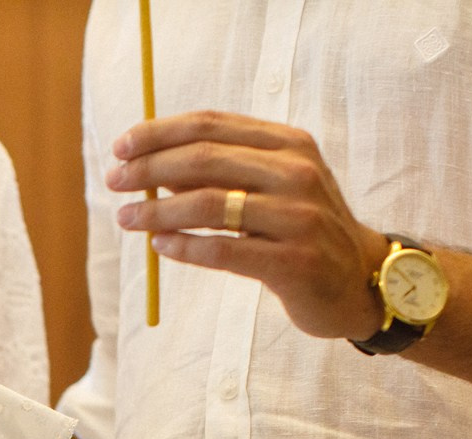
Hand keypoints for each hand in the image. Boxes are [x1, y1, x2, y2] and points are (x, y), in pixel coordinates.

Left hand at [111, 110, 391, 340]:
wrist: (356, 280)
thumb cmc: (300, 229)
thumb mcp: (272, 186)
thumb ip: (223, 172)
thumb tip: (151, 168)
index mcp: (290, 144)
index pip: (211, 125)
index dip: (160, 133)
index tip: (121, 146)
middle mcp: (297, 173)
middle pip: (205, 159)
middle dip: (150, 168)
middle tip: (115, 182)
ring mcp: (299, 217)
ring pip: (210, 205)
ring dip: (158, 211)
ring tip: (127, 218)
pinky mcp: (293, 262)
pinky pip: (223, 251)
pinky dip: (184, 247)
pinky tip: (159, 247)